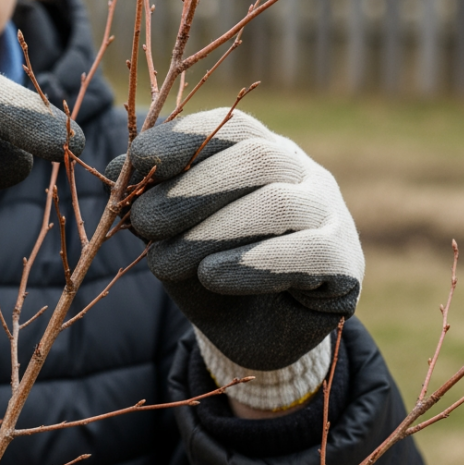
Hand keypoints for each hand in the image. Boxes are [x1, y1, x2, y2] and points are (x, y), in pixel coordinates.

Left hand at [108, 108, 361, 410]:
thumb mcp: (174, 237)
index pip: (231, 127)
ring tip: (166, 261)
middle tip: (144, 221)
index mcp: (262, 153)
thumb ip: (155, 203)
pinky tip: (212, 276)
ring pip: (278, 204)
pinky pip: (307, 253)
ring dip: (213, 231)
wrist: (258, 337)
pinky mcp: (345, 262)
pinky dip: (253, 264)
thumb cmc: (213, 274)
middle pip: (257, 158)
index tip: (139, 160)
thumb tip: (118, 166)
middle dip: (193, 189)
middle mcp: (303, 174)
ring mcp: (330, 215)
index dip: (185, 138)